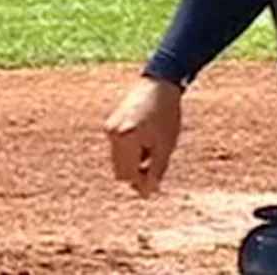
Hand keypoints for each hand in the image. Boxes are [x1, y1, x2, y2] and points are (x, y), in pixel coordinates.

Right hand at [104, 75, 183, 196]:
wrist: (161, 83)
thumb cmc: (167, 115)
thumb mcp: (166, 145)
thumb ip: (156, 170)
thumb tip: (147, 193)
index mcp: (126, 139)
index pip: (127, 175)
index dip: (140, 183)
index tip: (153, 187)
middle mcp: (113, 134)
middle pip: (120, 169)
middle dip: (136, 173)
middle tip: (155, 167)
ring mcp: (109, 128)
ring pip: (118, 159)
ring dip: (133, 161)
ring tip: (153, 147)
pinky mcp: (110, 123)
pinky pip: (118, 146)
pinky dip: (130, 150)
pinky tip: (146, 138)